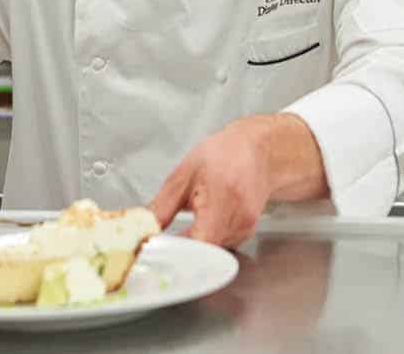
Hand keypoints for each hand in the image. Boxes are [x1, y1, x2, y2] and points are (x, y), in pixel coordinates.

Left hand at [149, 114, 326, 248]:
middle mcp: (239, 219)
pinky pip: (220, 245)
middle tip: (165, 243)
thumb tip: (144, 229)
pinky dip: (207, 239)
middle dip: (182, 251)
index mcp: (222, 200)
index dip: (178, 253)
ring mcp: (246, 229)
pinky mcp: (247, 233)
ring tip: (188, 224)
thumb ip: (162, 206)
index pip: (200, 244)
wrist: (259, 151)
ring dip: (195, 244)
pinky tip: (203, 222)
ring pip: (212, 252)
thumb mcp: (185, 174)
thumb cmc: (223, 155)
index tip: (160, 251)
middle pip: (205, 253)